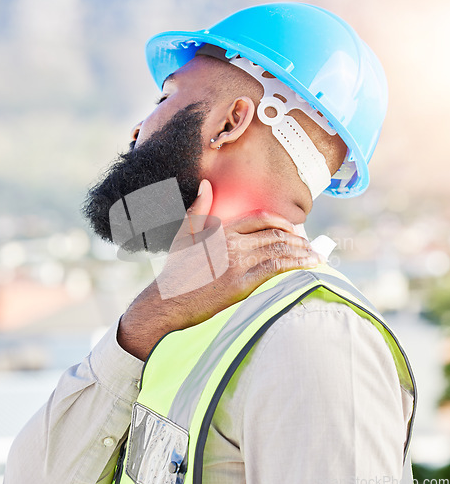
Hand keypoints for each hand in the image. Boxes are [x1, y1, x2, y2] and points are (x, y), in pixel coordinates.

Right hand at [118, 180, 322, 359]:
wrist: (169, 300)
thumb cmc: (176, 270)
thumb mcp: (183, 234)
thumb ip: (198, 209)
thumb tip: (206, 184)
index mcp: (221, 230)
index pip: (260, 219)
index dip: (282, 222)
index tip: (295, 229)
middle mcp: (233, 243)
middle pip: (274, 235)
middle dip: (297, 239)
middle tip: (311, 246)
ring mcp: (238, 262)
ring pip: (279, 250)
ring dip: (301, 252)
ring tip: (315, 256)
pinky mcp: (242, 283)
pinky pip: (276, 268)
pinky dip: (296, 265)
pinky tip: (309, 266)